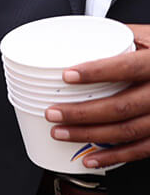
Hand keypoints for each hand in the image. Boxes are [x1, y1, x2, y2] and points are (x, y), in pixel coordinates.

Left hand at [43, 25, 149, 166]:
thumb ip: (122, 37)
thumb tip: (81, 35)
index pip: (128, 67)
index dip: (97, 72)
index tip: (67, 75)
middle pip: (122, 106)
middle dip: (82, 113)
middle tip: (53, 112)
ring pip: (128, 130)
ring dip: (90, 135)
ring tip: (60, 132)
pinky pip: (142, 149)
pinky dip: (115, 157)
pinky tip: (92, 159)